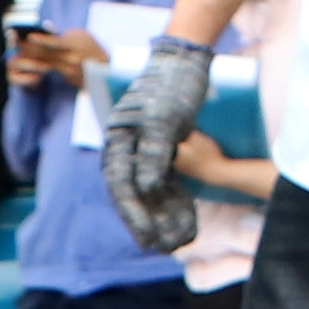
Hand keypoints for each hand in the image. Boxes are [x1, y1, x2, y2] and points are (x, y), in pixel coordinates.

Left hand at [7, 28, 88, 87]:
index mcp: (75, 45)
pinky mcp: (67, 79)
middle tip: (16, 42)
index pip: (55, 42)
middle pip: (46, 54)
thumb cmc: (92, 49)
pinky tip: (29, 61)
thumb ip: (62, 34)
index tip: (29, 36)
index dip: (41, 40)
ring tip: (19, 51)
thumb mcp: (81, 36)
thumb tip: (45, 26)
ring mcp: (68, 71)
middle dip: (29, 48)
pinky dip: (40, 65)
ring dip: (31, 57)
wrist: (107, 71)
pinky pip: (51, 70)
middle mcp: (71, 59)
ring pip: (45, 63)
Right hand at [99, 36, 213, 252]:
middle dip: (152, 222)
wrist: (186, 60)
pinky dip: (177, 200)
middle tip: (168, 248)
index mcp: (118, 140)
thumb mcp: (166, 118)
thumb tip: (144, 188)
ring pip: (153, 192)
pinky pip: (166, 182)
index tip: (148, 240)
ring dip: (167, 216)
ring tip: (184, 240)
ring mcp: (143, 151)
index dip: (134, 216)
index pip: (121, 186)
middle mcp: (126, 148)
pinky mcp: (161, 151)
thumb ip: (154, 154)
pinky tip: (189, 219)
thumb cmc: (173, 85)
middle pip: (135, 195)